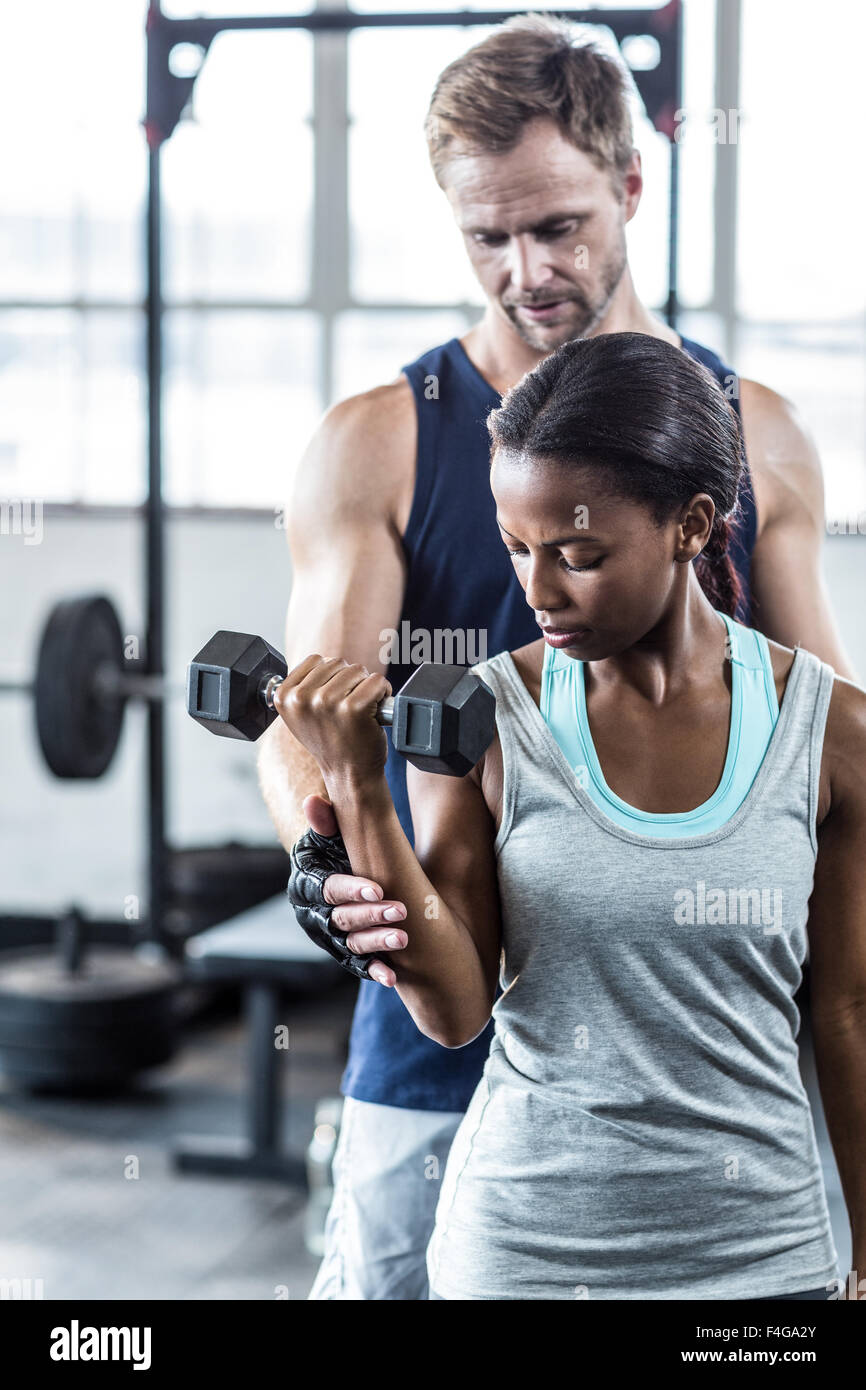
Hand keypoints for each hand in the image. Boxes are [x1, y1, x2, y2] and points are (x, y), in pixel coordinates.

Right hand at [274, 655, 390, 786]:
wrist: (348, 773)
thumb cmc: (330, 740)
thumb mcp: (303, 713)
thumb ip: (304, 685)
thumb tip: (321, 660)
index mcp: (284, 696)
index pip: (315, 660)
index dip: (331, 676)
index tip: (332, 699)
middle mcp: (302, 698)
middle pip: (338, 662)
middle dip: (349, 680)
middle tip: (347, 709)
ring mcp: (327, 702)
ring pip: (358, 669)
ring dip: (365, 686)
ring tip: (359, 711)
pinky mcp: (354, 708)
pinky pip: (377, 681)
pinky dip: (383, 692)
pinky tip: (374, 711)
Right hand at [304, 795, 405, 986]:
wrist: (344, 874)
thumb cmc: (339, 849)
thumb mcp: (333, 835)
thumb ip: (328, 821)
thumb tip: (314, 802)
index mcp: (306, 884)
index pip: (327, 889)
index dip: (350, 890)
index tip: (377, 890)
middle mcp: (312, 914)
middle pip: (340, 919)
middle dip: (371, 917)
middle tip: (401, 912)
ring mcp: (328, 937)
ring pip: (351, 944)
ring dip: (376, 944)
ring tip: (403, 940)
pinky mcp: (343, 953)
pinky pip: (358, 965)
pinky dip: (374, 971)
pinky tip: (393, 978)